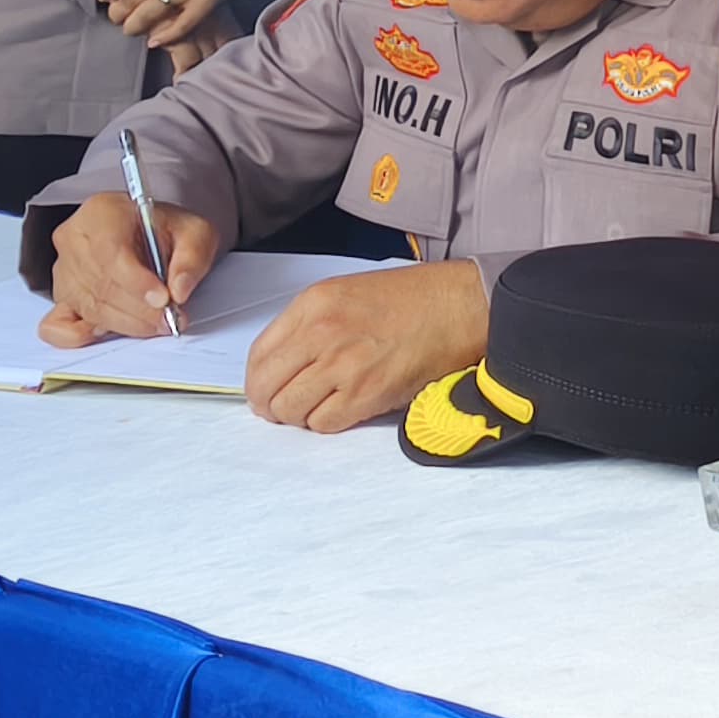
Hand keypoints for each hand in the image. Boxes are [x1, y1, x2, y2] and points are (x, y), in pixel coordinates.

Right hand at [39, 194, 221, 345]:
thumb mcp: (193, 230)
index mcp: (101, 212)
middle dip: (140, 309)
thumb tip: (179, 290)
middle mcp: (74, 240)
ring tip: (156, 324)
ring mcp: (63, 270)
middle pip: (101, 283)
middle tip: (170, 319)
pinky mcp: (61, 297)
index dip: (137, 281)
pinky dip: (80, 336)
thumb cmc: (162, 230)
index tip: (163, 298)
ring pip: (89, 306)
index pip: (111, 251)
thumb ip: (192, 257)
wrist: (144, 233)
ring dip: (127, 323)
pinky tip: (108, 332)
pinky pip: (57, 325)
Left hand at [243, 260, 490, 432]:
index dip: (257, 382)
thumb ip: (311, 324)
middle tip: (285, 409)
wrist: (461, 306)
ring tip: (319, 408)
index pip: (259, 355)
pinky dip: (327, 424)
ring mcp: (343, 364)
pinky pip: (324, 423)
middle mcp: (322, 333)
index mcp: (314, 304)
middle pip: (266, 387)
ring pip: (290, 410)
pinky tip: (343, 410)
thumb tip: (284, 366)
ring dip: (299, 417)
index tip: (265, 391)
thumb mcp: (348, 293)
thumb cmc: (414, 299)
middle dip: (270, 405)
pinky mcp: (366, 393)